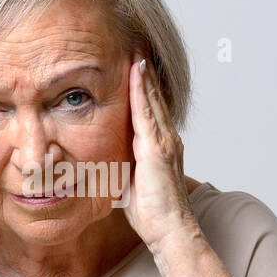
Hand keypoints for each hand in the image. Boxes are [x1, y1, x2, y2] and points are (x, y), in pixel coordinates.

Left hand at [121, 54, 197, 248]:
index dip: (142, 87)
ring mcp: (164, 141)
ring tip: (136, 49)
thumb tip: (105, 162)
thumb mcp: (132, 184)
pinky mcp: (157, 148)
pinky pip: (147, 111)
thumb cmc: (153, 215)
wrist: (170, 230)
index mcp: (160, 147)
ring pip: (151, 99)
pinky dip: (141, 89)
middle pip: (154, 98)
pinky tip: (136, 71)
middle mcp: (167, 139)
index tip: (134, 65)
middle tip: (138, 46)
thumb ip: (124, 168)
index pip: (149, 109)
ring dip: (143, 74)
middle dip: (145, 72)